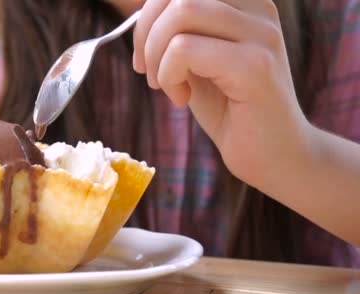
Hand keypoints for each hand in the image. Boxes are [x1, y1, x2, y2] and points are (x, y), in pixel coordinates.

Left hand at [132, 0, 312, 187]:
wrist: (273, 156)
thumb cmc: (230, 109)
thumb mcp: (196, 62)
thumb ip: (177, 34)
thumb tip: (142, 17)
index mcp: (245, 3)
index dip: (149, 14)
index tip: (145, 54)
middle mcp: (258, 9)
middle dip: (146, 32)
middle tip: (148, 71)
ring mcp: (260, 35)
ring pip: (180, 12)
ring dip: (156, 54)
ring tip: (166, 85)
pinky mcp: (255, 66)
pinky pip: (184, 49)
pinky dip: (169, 75)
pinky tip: (181, 99)